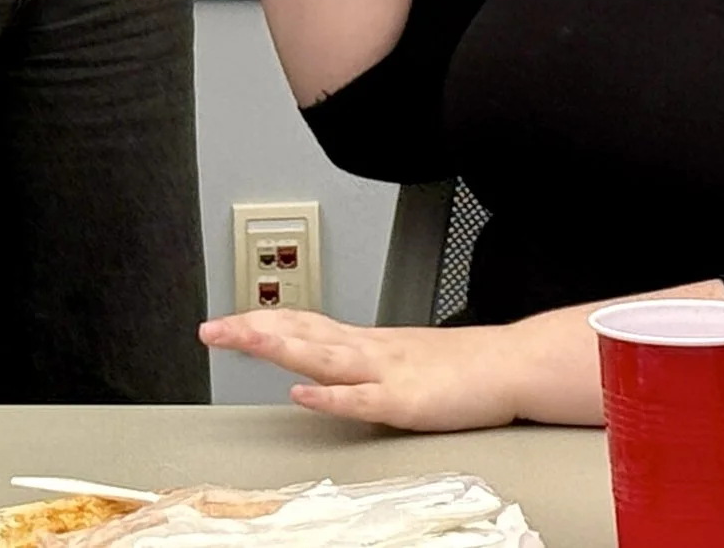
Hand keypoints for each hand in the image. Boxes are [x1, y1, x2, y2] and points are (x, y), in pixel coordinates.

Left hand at [200, 309, 523, 431]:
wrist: (512, 363)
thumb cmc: (462, 366)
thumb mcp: (402, 357)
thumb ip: (363, 361)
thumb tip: (326, 369)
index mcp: (366, 341)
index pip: (302, 323)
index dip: (261, 321)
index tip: (225, 322)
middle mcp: (368, 349)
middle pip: (301, 332)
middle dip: (252, 330)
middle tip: (211, 329)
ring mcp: (385, 372)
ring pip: (323, 355)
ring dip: (279, 347)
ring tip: (242, 340)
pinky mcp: (405, 402)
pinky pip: (361, 399)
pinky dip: (330, 397)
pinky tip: (303, 394)